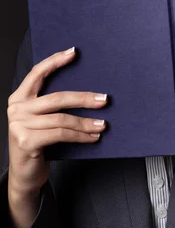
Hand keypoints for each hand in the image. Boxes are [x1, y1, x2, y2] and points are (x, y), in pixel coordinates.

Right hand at [7, 47, 107, 195]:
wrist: (25, 175)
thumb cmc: (39, 143)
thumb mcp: (42, 121)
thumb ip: (53, 106)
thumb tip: (88, 93)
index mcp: (19, 98)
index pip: (37, 73)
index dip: (55, 61)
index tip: (74, 52)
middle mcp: (16, 109)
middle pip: (57, 98)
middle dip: (84, 98)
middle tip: (105, 99)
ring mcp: (19, 125)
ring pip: (62, 119)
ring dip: (86, 122)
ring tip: (103, 125)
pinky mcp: (26, 141)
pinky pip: (61, 134)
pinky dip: (80, 136)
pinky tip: (93, 138)